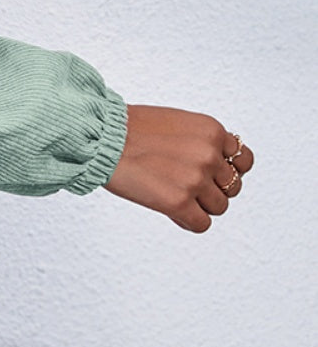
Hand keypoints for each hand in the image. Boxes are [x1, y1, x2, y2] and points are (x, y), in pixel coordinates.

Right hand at [103, 104, 253, 231]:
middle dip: (212, 189)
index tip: (212, 174)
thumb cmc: (132, 128)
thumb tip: (220, 167)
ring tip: (174, 195)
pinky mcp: (180, 202)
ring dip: (199, 205)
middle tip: (186, 185)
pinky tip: (172, 211)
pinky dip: (188, 221)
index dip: (227, 170)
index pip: (244, 161)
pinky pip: (202, 224)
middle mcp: (209, 155)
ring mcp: (196, 179)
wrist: (102, 137)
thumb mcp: (178, 122)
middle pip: (232, 188)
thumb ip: (202, 141)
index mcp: (212, 131)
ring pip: (219, 208)